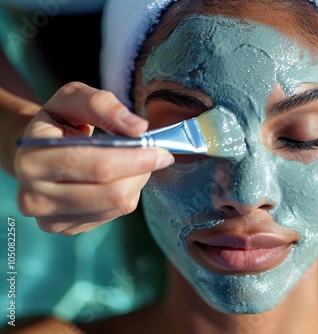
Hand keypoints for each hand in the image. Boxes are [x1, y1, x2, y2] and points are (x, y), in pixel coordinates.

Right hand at [15, 82, 173, 234]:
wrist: (35, 151)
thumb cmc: (58, 122)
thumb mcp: (72, 98)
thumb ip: (102, 105)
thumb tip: (138, 128)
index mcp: (33, 160)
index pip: (98, 166)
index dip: (136, 158)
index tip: (160, 149)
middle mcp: (35, 196)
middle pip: (111, 193)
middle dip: (142, 171)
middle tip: (157, 156)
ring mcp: (50, 219)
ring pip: (117, 206)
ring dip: (137, 182)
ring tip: (134, 163)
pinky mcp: (66, 229)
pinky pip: (113, 215)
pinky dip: (126, 194)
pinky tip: (119, 178)